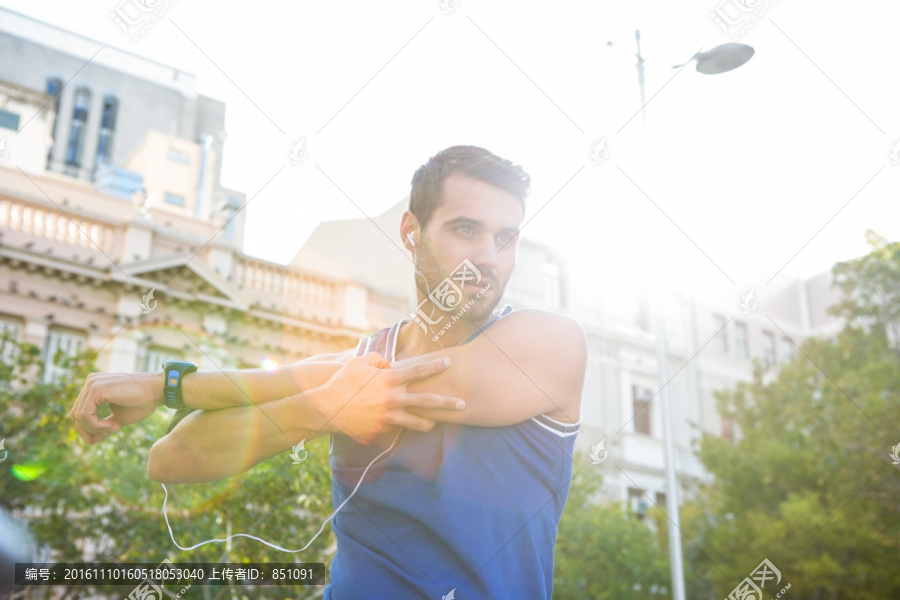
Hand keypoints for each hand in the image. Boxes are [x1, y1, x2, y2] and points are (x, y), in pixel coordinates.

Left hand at [71, 372, 162, 443]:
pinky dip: (97, 426)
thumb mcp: (118, 418)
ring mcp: (92, 383)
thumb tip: (88, 440)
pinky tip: (115, 426)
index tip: (110, 433)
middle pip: (76, 415)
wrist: (158, 390)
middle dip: (91, 430)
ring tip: (115, 428)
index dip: (90, 429)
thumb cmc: (142, 403)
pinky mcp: (96, 388)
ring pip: (79, 416)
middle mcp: (90, 382)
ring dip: (96, 429)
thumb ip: (102, 426)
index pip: (81, 412)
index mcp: (94, 386)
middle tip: (112, 431)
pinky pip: (85, 415)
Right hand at [311, 352, 464, 443]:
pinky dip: (398, 425)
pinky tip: (400, 425)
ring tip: (437, 423)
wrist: (326, 407)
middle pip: (427, 401)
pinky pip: (395, 427)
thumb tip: (389, 364)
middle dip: (447, 402)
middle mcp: (393, 398)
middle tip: (463, 404)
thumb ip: (379, 360)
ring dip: (429, 423)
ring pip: (416, 421)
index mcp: (389, 379)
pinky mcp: (381, 429)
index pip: (418, 371)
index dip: (435, 366)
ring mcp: (388, 416)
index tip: (449, 363)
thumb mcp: (359, 362)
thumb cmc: (342, 381)